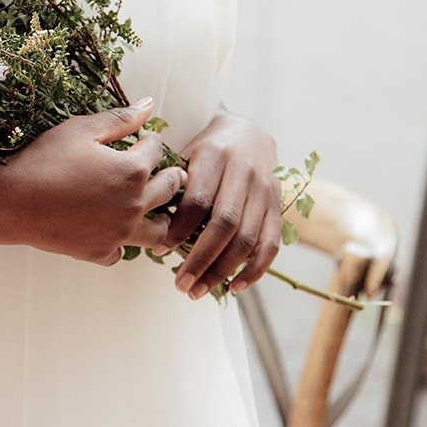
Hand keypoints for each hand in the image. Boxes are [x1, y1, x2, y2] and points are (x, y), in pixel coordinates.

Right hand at [0, 99, 186, 266]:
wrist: (11, 202)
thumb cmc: (44, 160)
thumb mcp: (81, 129)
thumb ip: (119, 119)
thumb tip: (149, 105)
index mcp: (133, 170)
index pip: (157, 151)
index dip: (152, 141)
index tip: (147, 140)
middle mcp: (134, 204)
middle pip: (169, 190)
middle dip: (171, 177)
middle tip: (170, 174)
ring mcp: (119, 233)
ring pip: (157, 231)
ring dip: (160, 219)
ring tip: (155, 212)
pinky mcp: (100, 252)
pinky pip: (120, 253)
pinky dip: (120, 243)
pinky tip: (112, 232)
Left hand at [160, 112, 281, 298]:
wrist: (248, 135)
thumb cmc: (206, 151)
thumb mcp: (186, 154)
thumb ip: (173, 185)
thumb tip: (148, 226)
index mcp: (215, 156)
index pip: (198, 199)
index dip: (178, 229)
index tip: (159, 250)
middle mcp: (244, 172)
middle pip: (224, 223)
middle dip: (201, 259)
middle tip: (181, 285)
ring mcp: (265, 191)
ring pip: (247, 238)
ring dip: (222, 270)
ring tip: (199, 291)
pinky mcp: (278, 207)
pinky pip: (270, 244)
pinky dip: (254, 270)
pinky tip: (235, 287)